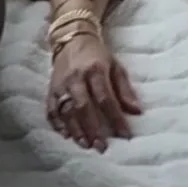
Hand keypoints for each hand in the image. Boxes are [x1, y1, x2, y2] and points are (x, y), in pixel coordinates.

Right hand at [46, 32, 141, 151]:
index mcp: (95, 70)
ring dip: (75, 130)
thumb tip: (137, 112)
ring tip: (85, 144)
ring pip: (66, 110)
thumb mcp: (116, 66)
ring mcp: (61, 84)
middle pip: (83, 107)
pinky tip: (65, 135)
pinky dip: (57, 124)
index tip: (125, 135)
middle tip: (101, 147)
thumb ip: (125, 90)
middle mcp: (76, 78)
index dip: (116, 118)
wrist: (72, 39)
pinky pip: (51, 109)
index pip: (106, 98)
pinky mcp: (50, 89)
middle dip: (92, 129)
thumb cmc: (97, 55)